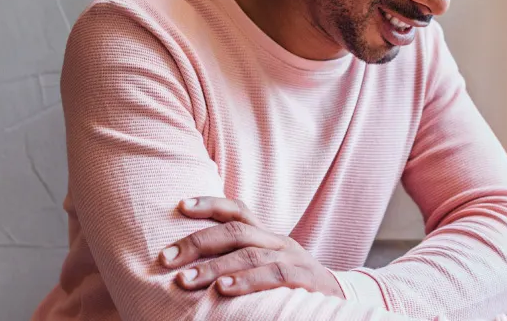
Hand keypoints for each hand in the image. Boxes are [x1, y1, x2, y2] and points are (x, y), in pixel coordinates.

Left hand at [159, 196, 342, 297]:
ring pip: (250, 254)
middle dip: (196, 242)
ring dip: (213, 268)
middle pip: (236, 230)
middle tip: (165, 258)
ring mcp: (294, 259)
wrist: (342, 301)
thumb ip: (239, 261)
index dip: (209, 204)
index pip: (237, 210)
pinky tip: (223, 290)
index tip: (179, 205)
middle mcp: (280, 241)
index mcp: (268, 236)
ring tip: (184, 280)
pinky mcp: (306, 280)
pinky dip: (246, 282)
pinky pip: (274, 277)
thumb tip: (190, 266)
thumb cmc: (293, 288)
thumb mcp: (267, 267)